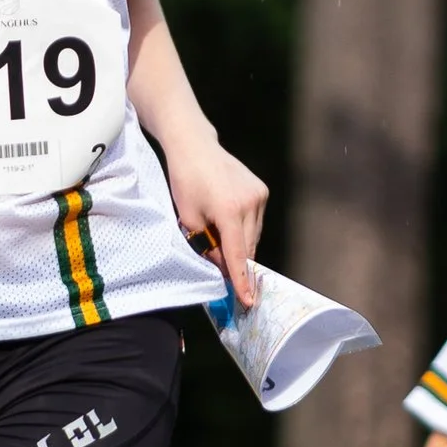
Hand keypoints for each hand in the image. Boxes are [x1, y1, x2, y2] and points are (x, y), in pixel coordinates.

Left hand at [166, 132, 268, 307]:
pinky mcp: (261, 190)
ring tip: (216, 231)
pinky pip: (255, 221)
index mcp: (229, 211)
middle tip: (217, 264)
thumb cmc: (185, 180)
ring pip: (253, 235)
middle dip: (235, 260)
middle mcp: (250, 203)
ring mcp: (259, 195)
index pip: (238, 255)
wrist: (194, 146)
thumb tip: (223, 265)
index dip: (242, 280)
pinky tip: (226, 219)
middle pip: (248, 247)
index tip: (248, 300)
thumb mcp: (188, 218)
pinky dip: (243, 229)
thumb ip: (207, 246)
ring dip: (239, 243)